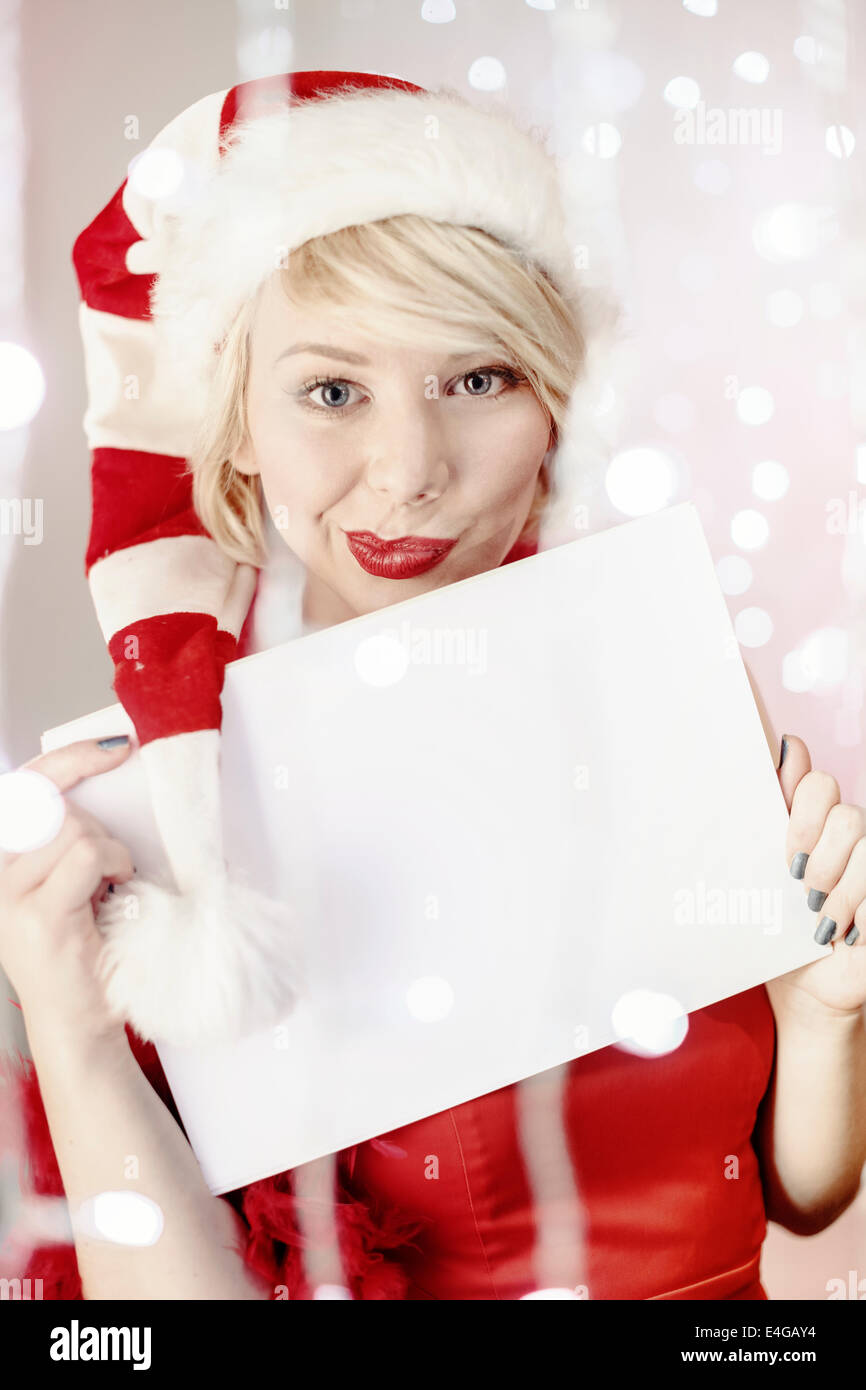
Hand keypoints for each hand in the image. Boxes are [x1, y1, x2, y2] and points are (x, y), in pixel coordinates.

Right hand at [0, 737, 135, 1042]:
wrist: (79, 1023)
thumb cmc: (85, 951)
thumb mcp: (73, 882)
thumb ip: (72, 839)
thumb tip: (108, 784)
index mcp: (5, 858)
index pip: (24, 784)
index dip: (70, 757)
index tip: (115, 747)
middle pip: (56, 805)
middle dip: (100, 829)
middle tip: (111, 870)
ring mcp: (11, 895)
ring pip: (74, 829)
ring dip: (110, 852)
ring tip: (110, 888)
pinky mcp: (38, 915)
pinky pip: (83, 855)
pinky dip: (111, 865)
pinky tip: (114, 893)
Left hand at [768, 734, 865, 1020]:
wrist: (803, 986)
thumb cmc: (778, 928)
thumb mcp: (764, 872)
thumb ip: (770, 815)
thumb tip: (783, 747)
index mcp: (818, 823)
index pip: (817, 782)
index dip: (800, 812)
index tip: (786, 854)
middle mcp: (852, 836)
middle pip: (842, 810)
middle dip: (815, 854)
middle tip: (800, 889)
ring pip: (865, 844)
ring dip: (838, 890)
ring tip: (819, 919)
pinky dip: (859, 916)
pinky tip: (848, 935)